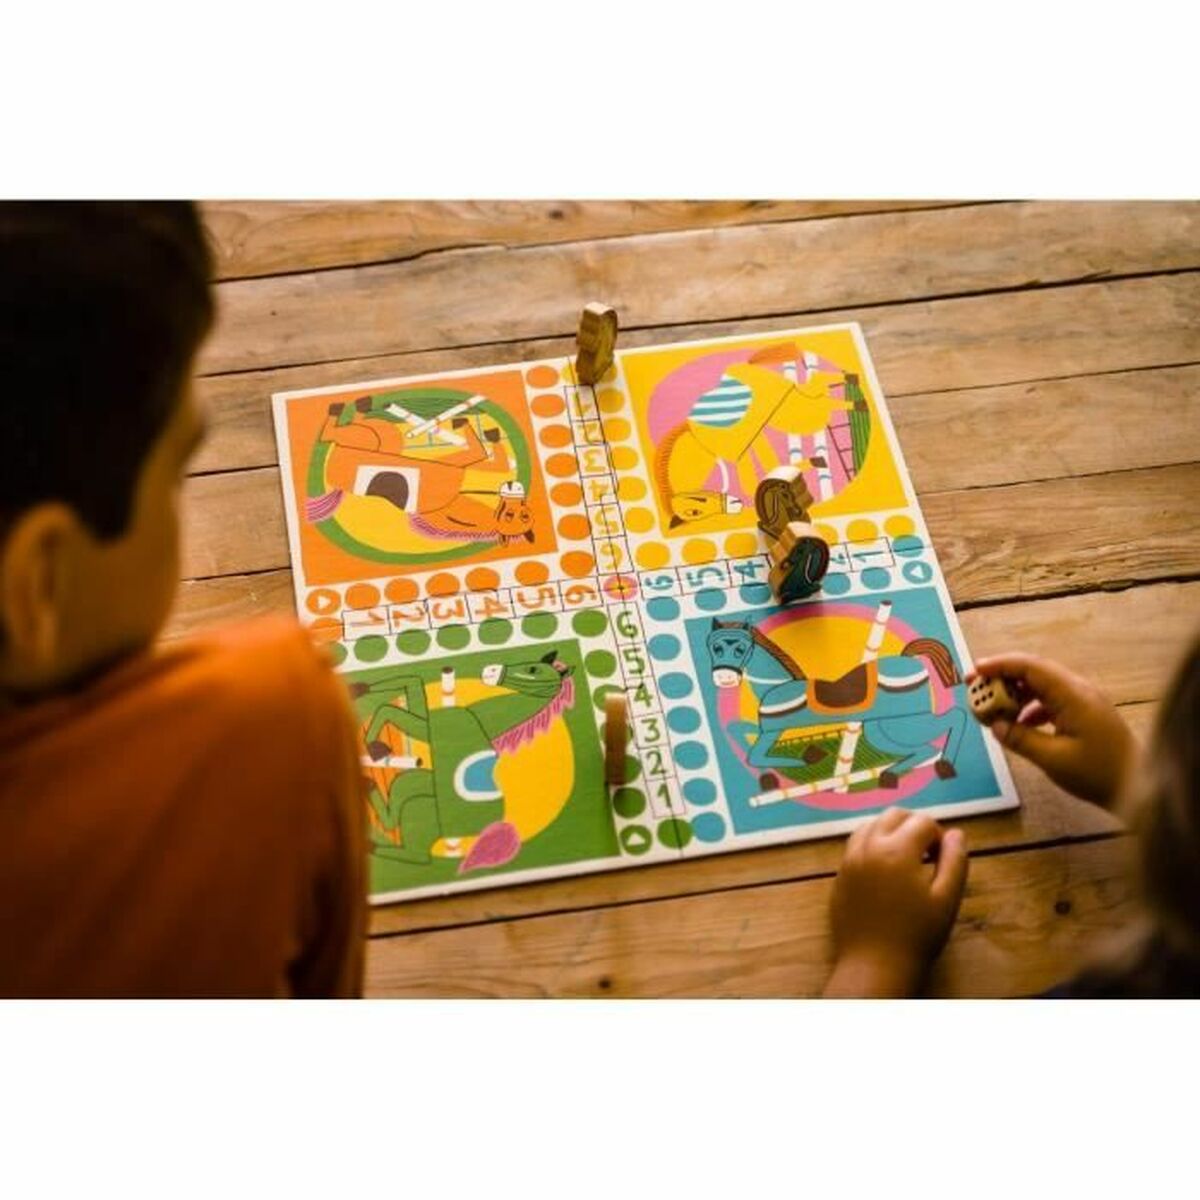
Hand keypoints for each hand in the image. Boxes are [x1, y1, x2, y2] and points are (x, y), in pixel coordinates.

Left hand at [824, 809, 968, 997]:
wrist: (874, 965)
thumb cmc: (916, 935)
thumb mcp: (946, 899)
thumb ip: (954, 861)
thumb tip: (955, 833)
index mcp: (896, 850)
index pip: (922, 821)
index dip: (938, 835)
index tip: (943, 858)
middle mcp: (868, 847)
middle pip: (893, 815)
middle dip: (914, 826)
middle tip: (927, 854)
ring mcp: (849, 859)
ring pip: (870, 825)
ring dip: (890, 831)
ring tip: (906, 858)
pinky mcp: (839, 874)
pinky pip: (855, 844)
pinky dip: (871, 844)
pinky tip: (884, 868)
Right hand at [970, 653, 1138, 808]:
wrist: (1141, 787)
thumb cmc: (1098, 773)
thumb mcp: (1053, 759)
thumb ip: (1020, 738)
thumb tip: (995, 725)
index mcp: (1073, 695)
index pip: (1031, 667)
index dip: (999, 665)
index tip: (973, 672)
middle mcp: (1079, 690)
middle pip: (1034, 672)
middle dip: (1002, 678)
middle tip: (975, 688)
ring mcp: (1084, 700)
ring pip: (1042, 686)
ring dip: (1015, 694)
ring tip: (993, 709)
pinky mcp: (1086, 713)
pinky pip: (1051, 700)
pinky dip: (1030, 707)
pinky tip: (1019, 724)